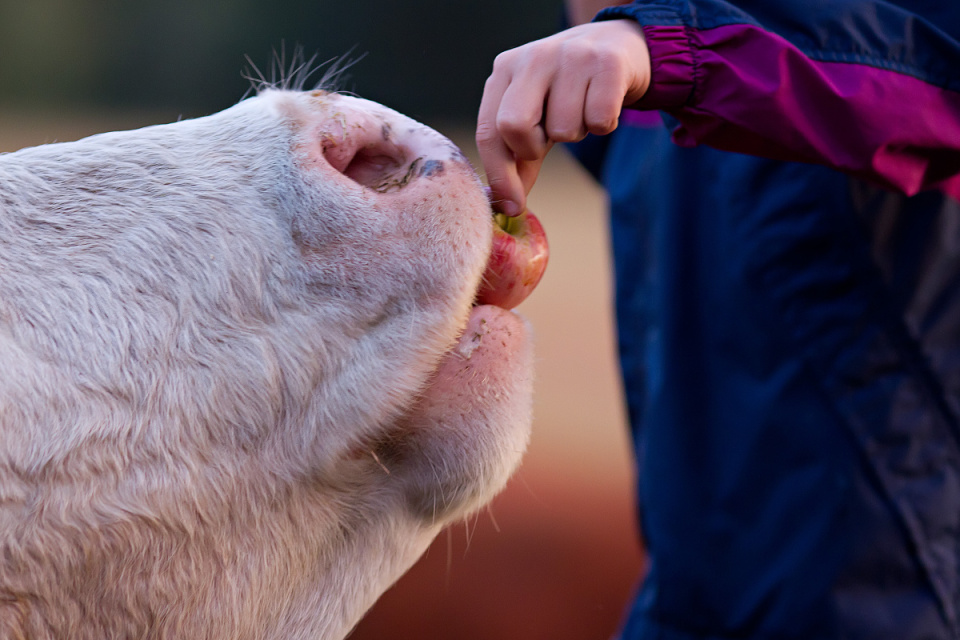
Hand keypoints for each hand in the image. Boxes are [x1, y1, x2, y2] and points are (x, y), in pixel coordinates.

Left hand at [476, 20, 650, 215]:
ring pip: (564, 129)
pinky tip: (603, 103)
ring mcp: (571, 55)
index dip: (499, 174)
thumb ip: (519, 158)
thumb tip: (507, 205)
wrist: (619, 44)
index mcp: (505, 69)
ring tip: (582, 108)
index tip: (512, 206)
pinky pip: (600, 121)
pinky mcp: (608, 63)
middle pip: (514, 126)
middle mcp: (533, 57)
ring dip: (577, 131)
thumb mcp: (537, 117)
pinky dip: (604, 124)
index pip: (489, 130)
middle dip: (532, 148)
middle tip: (550, 138)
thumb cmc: (568, 89)